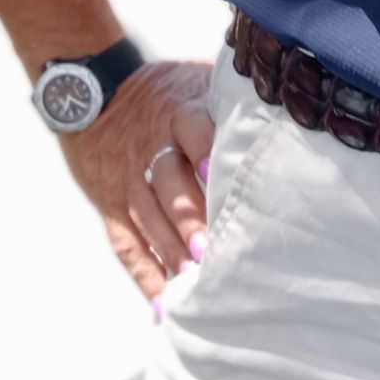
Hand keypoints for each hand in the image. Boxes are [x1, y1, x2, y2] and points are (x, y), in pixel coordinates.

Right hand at [54, 58, 217, 314]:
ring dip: (170, 251)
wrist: (93, 90)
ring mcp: (128, 181)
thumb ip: (232, 89)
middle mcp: (151, 149)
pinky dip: (144, 275)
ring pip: (147, 218)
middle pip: (168, 184)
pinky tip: (164, 304)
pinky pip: (126, 243)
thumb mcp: (194, 75)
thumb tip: (287, 96)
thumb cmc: (163, 89)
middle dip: (188, 218)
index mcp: (177, 112)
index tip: (217, 174)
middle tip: (210, 250)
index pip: (191, 130)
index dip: (205, 151)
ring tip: (194, 282)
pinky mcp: (111, 206)